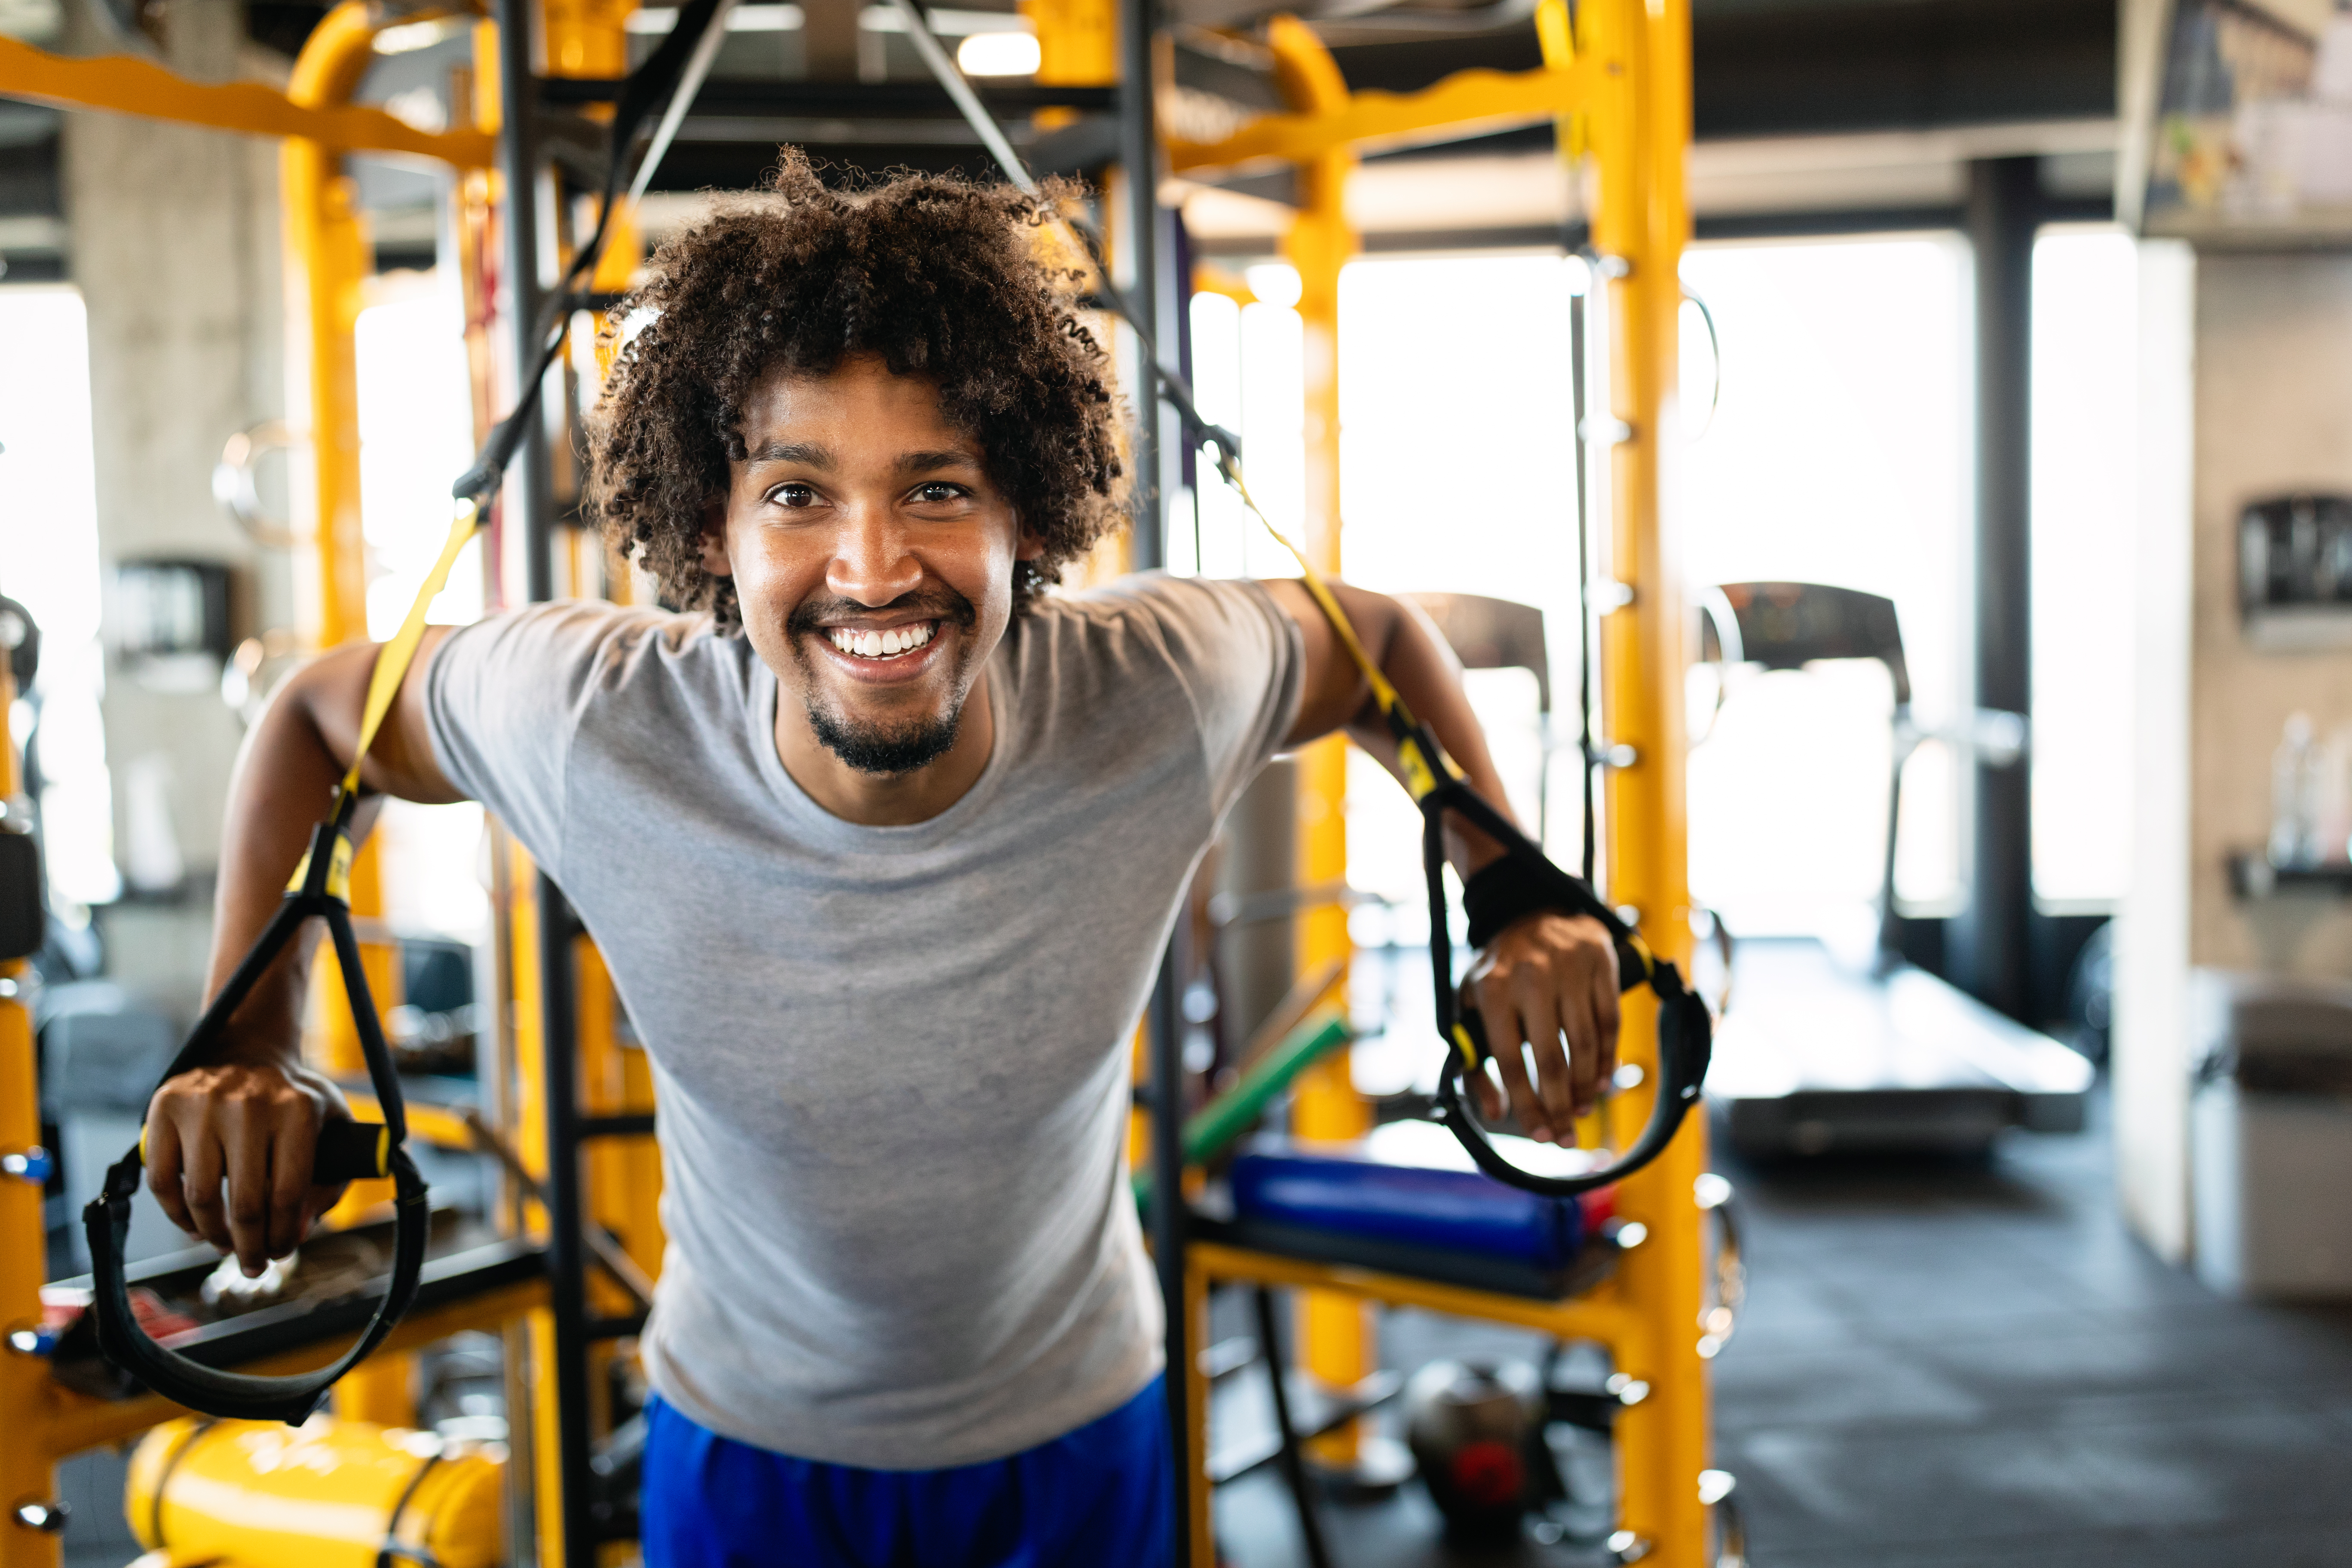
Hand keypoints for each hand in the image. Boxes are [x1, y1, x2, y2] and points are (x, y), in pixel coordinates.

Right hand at [144, 1057, 352, 1276]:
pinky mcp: (165, 1107)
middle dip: (249, 1246)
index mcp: (298, 1109)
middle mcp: (249, 1104)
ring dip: (211, 1234)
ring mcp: (202, 1104)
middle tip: (252, 1263)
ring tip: (224, 1244)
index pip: (288, 1193)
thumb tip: (295, 1233)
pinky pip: (161, 1179)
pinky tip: (193, 1225)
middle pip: (245, 1203)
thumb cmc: (293, 1100)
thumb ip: (326, 1182)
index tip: (281, 1253)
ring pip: (199, 1197)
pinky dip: (175, 1213)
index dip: (283, 1235)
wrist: (249, 1051)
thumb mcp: (330, 1128)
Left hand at [1460, 910, 1619, 1141]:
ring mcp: (1570, 968)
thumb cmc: (1498, 971)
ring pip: (1585, 1044)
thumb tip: (1494, 1113)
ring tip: (1580, 1111)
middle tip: (1566, 1138)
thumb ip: (1474, 1059)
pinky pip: (1609, 1022)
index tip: (1540, 1136)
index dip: (1527, 1105)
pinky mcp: (1601, 963)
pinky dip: (1608, 1058)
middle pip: (1552, 1059)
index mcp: (1493, 990)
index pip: (1512, 1061)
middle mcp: (1532, 977)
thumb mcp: (1470, 1005)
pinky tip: (1600, 1082)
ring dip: (1585, 1087)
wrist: (1532, 911)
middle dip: (1559, 1106)